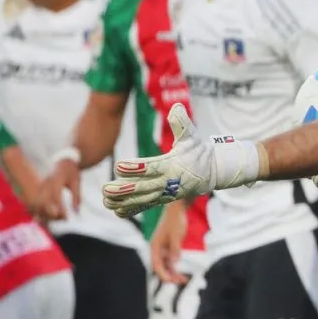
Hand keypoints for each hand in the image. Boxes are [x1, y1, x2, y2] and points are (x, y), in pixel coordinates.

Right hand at [37, 159, 80, 221]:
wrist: (64, 160)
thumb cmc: (71, 171)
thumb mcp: (76, 182)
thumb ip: (76, 197)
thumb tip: (77, 212)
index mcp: (56, 181)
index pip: (55, 198)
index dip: (60, 209)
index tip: (66, 217)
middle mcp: (46, 184)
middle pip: (44, 203)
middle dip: (53, 214)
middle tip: (64, 218)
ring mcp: (42, 186)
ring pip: (39, 203)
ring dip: (47, 213)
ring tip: (59, 218)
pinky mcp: (41, 189)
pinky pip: (37, 201)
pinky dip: (41, 210)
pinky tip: (47, 216)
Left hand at [103, 104, 256, 217]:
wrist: (211, 171)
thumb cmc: (197, 150)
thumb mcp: (192, 135)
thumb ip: (182, 123)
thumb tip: (176, 107)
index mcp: (173, 165)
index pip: (152, 167)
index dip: (135, 168)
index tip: (119, 165)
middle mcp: (168, 182)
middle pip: (143, 187)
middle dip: (124, 189)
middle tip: (106, 188)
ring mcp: (165, 193)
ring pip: (142, 199)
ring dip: (124, 201)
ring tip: (106, 201)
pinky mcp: (163, 198)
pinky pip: (146, 205)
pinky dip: (132, 209)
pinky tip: (116, 211)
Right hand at [151, 202, 188, 284]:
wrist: (177, 210)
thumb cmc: (174, 220)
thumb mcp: (176, 235)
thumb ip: (175, 248)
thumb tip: (174, 261)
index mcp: (155, 246)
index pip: (156, 264)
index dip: (162, 274)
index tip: (170, 280)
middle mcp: (157, 250)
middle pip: (160, 267)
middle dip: (169, 276)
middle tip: (180, 281)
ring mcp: (163, 250)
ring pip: (166, 266)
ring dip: (173, 273)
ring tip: (183, 280)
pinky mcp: (168, 249)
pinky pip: (171, 262)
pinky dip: (175, 268)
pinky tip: (182, 274)